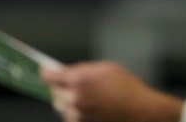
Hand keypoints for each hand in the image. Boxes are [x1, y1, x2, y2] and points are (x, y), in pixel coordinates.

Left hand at [40, 61, 183, 121]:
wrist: (142, 112)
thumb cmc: (128, 88)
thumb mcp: (106, 68)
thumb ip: (83, 69)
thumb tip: (67, 72)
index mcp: (80, 80)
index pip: (51, 76)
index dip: (46, 73)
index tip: (43, 71)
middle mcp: (75, 99)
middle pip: (54, 93)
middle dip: (59, 87)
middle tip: (66, 83)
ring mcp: (79, 116)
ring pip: (62, 108)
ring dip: (67, 101)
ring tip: (83, 97)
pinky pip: (71, 119)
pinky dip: (75, 113)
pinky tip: (88, 108)